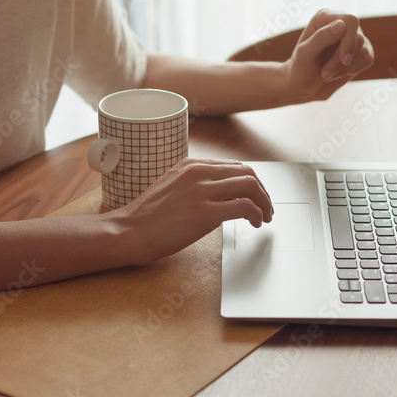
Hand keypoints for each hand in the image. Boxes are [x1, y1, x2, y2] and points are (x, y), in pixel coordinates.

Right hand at [105, 158, 273, 265]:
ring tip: (266, 217)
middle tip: (267, 207)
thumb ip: (193, 184)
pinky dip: (257, 214)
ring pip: (250, 186)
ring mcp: (203, 191)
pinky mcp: (206, 213)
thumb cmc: (146, 217)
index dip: (251, 182)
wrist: (129, 232)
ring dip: (265, 203)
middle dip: (263, 191)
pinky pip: (245, 207)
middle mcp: (199, 173)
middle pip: (247, 173)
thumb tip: (218, 193)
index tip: (256, 196)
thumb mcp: (170, 187)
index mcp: (191, 165)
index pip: (234, 166)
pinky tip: (255, 224)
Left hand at [281, 9, 373, 103]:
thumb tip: (341, 24)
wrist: (305, 87)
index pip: (349, 20)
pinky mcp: (361, 51)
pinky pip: (368, 59)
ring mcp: (352, 36)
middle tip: (325, 75)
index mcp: (325, 17)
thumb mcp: (305, 54)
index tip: (344, 61)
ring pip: (363, 50)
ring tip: (326, 76)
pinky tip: (337, 74)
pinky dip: (353, 70)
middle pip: (357, 38)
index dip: (349, 40)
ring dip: (345, 69)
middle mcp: (341, 22)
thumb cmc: (300, 69)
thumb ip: (321, 38)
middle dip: (341, 60)